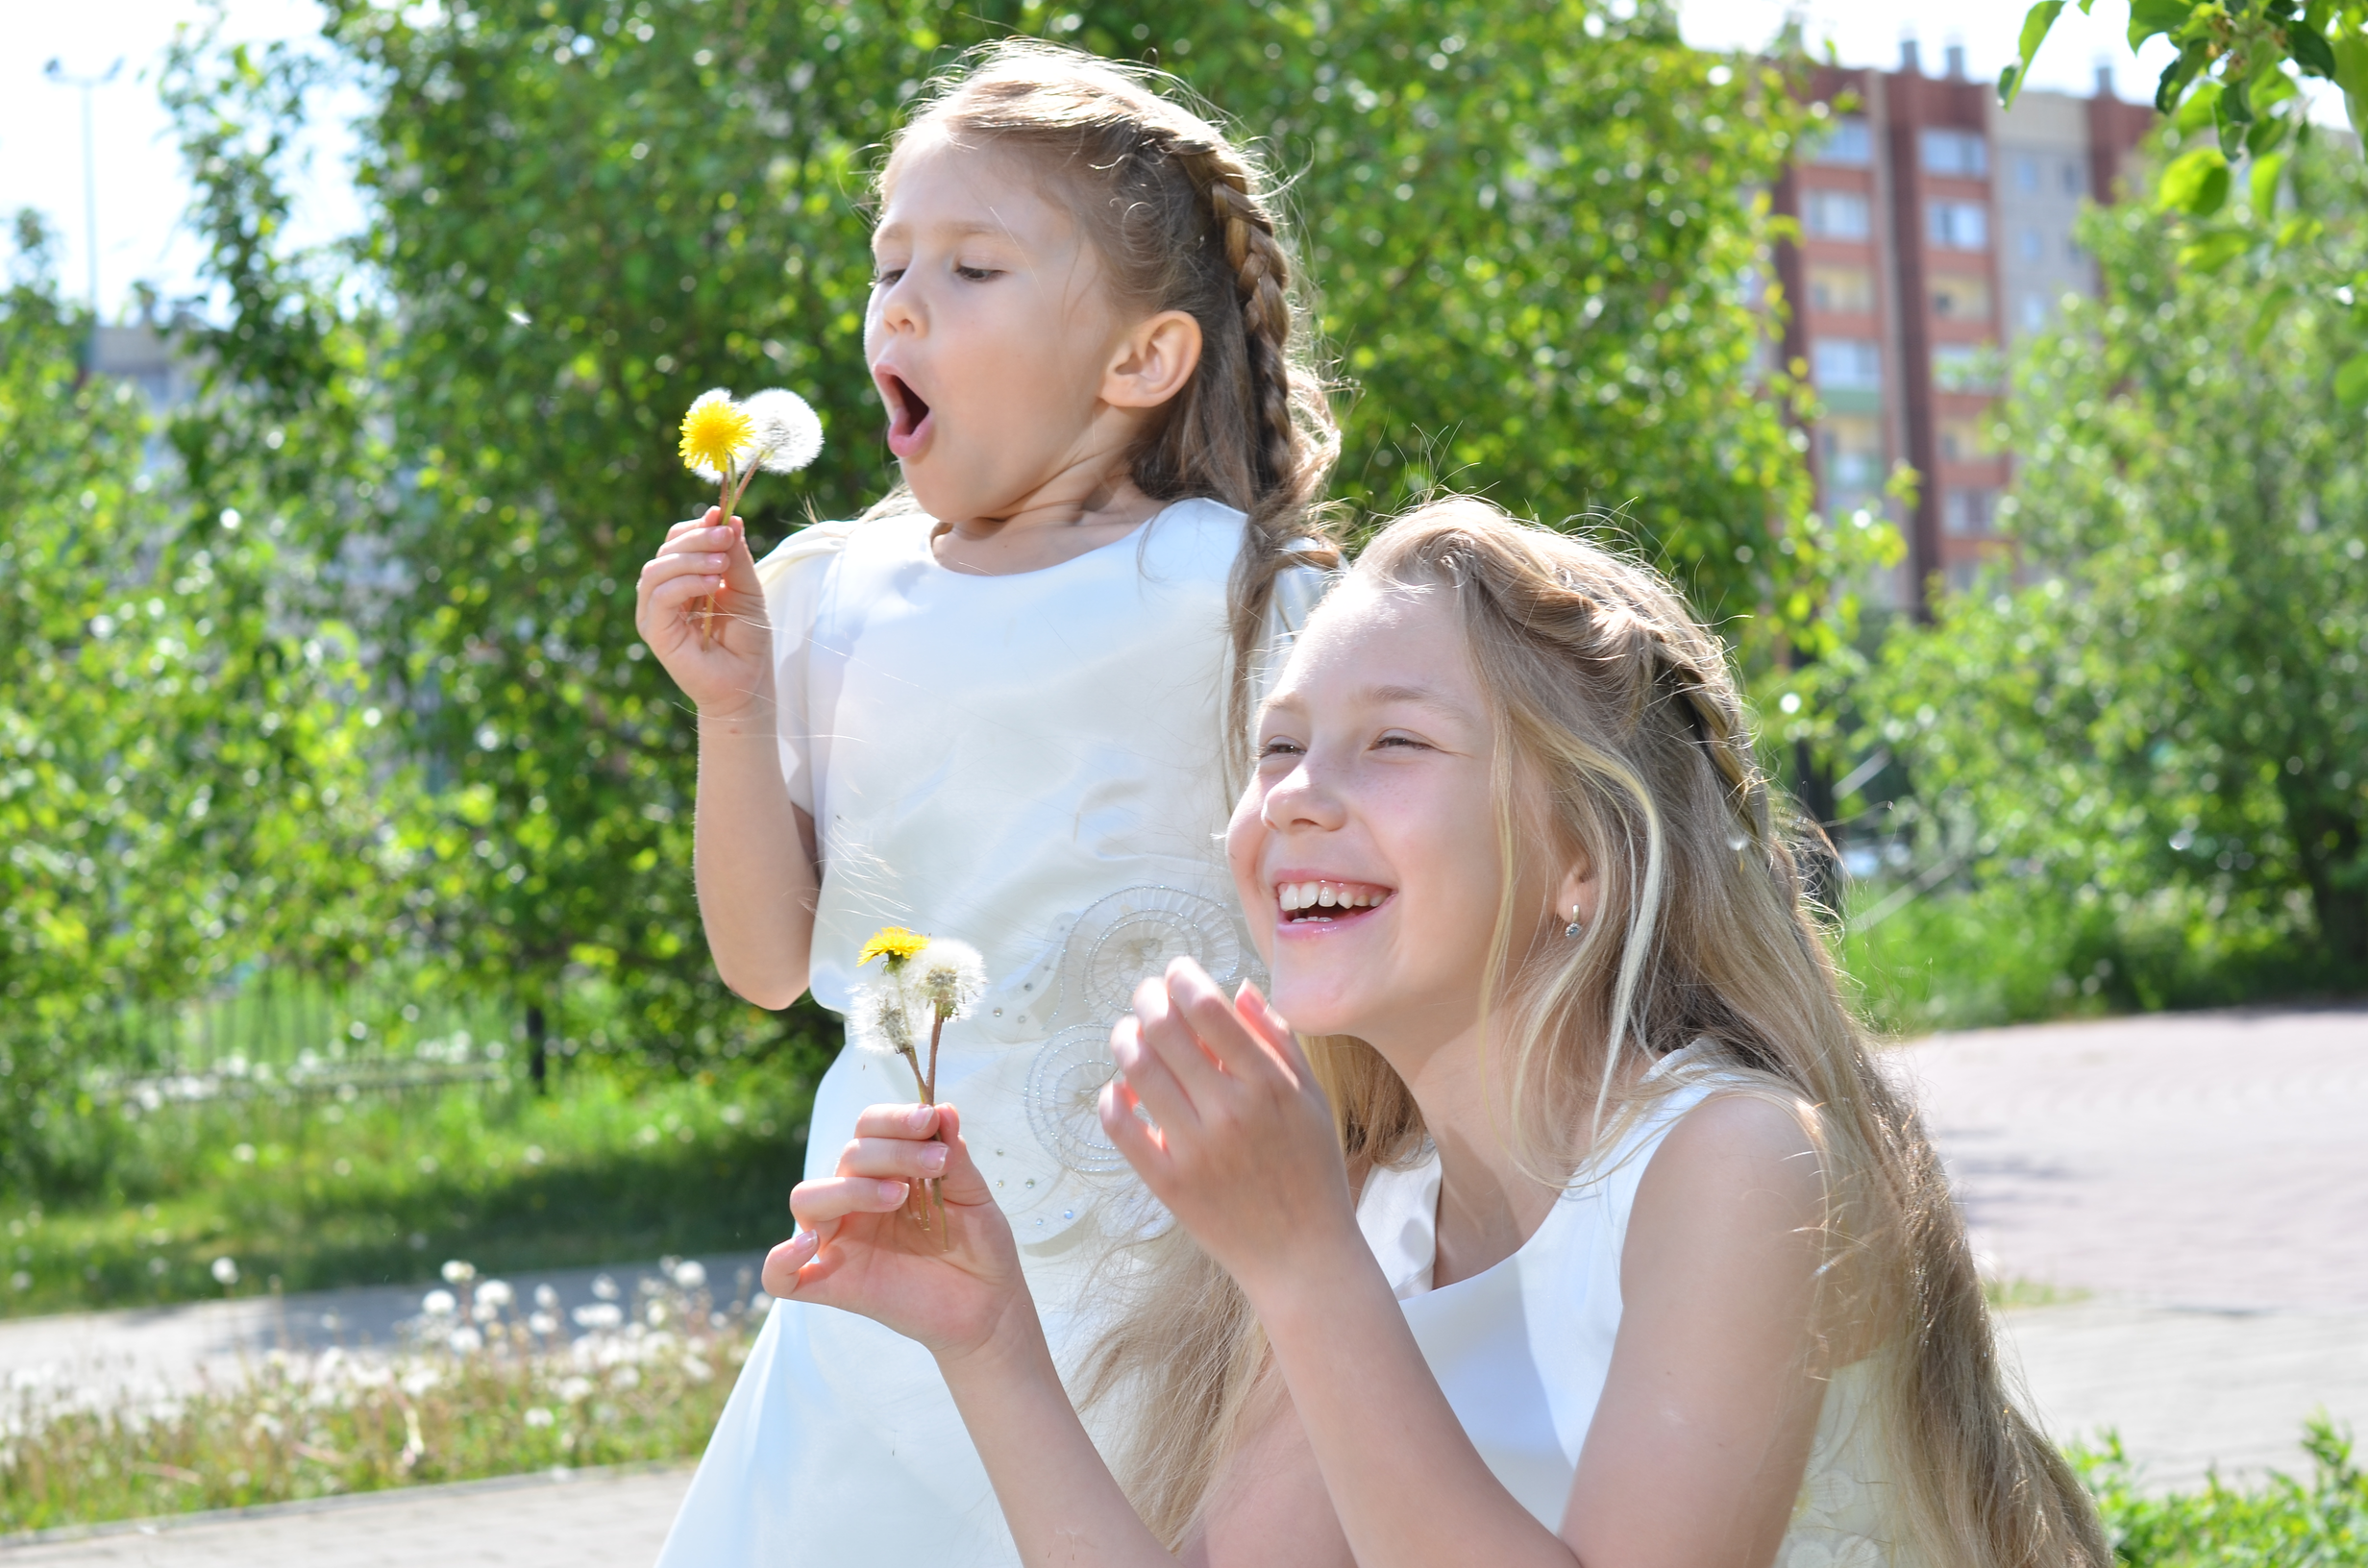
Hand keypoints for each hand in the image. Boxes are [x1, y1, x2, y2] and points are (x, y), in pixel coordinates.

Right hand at [633, 507, 772, 717]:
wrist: (747, 684)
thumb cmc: (747, 641)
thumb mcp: (747, 590)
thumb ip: (736, 557)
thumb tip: (730, 517)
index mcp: (683, 580)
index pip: (677, 541)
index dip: (697, 526)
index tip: (723, 516)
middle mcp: (663, 593)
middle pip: (666, 550)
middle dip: (697, 538)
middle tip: (726, 537)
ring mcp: (655, 613)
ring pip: (657, 569)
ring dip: (691, 559)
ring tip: (721, 566)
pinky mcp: (654, 631)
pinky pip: (660, 596)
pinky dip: (685, 583)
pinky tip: (713, 584)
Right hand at [763, 1103, 1035, 1363]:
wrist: (989, 1306)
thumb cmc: (978, 1246)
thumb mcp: (973, 1196)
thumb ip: (954, 1158)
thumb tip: (942, 1109)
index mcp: (887, 1172)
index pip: (869, 1129)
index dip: (895, 1119)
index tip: (931, 1120)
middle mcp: (857, 1201)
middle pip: (847, 1157)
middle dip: (892, 1152)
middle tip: (937, 1163)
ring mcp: (842, 1242)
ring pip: (809, 1200)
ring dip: (850, 1188)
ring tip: (899, 1197)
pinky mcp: (834, 1286)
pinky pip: (782, 1277)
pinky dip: (780, 1261)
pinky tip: (809, 1245)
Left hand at [1099, 960, 1363, 1300]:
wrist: (1301, 1256)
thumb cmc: (1311, 1171)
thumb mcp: (1311, 1098)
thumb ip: (1278, 1039)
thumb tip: (1238, 988)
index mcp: (1269, 1085)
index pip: (1209, 1009)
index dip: (1183, 978)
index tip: (1177, 971)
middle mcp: (1230, 1112)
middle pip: (1164, 1030)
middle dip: (1147, 998)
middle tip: (1148, 994)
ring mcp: (1195, 1148)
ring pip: (1137, 1069)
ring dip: (1124, 1038)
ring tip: (1130, 1033)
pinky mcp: (1168, 1182)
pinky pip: (1120, 1127)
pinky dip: (1111, 1096)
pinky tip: (1121, 1088)